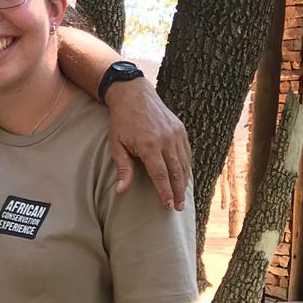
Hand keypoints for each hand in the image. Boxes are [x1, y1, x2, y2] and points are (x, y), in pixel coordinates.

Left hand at [104, 80, 190, 209]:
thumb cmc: (121, 121)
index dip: (165, 192)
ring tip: (182, 197)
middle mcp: (166, 139)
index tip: (168, 205)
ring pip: (184, 163)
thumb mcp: (116, 144)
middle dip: (178, 192)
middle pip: (176, 172)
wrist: (133, 94)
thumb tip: (121, 191)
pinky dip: (186, 167)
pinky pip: (186, 153)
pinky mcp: (181, 129)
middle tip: (178, 207)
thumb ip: (122, 168)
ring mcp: (176, 134)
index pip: (160, 174)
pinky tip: (184, 178)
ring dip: (184, 182)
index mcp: (149, 144)